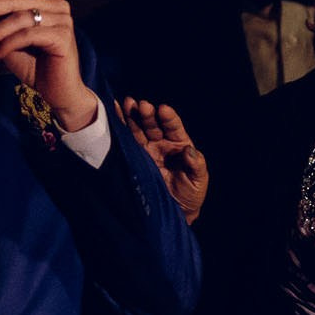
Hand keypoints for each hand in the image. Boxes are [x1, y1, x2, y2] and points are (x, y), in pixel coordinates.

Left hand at [0, 0, 93, 128]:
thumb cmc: (35, 68)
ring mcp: (63, 20)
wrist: (58, 94)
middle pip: (16, 0)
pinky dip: (8, 43)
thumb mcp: (7, 44)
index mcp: (47, 3)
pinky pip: (28, 34)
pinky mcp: (63, 36)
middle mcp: (58, 6)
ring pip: (20, 18)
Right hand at [118, 97, 207, 222]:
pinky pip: (127, 141)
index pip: (174, 127)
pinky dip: (121, 127)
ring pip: (138, 129)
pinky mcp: (134, 158)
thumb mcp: (199, 179)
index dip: (169, 118)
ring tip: (126, 103)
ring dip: (132, 116)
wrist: (175, 211)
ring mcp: (147, 150)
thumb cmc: (191, 192)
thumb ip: (196, 164)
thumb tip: (190, 150)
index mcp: (179, 144)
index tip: (163, 109)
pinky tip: (115, 114)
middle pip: (153, 125)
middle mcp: (162, 143)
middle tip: (141, 105)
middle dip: (147, 115)